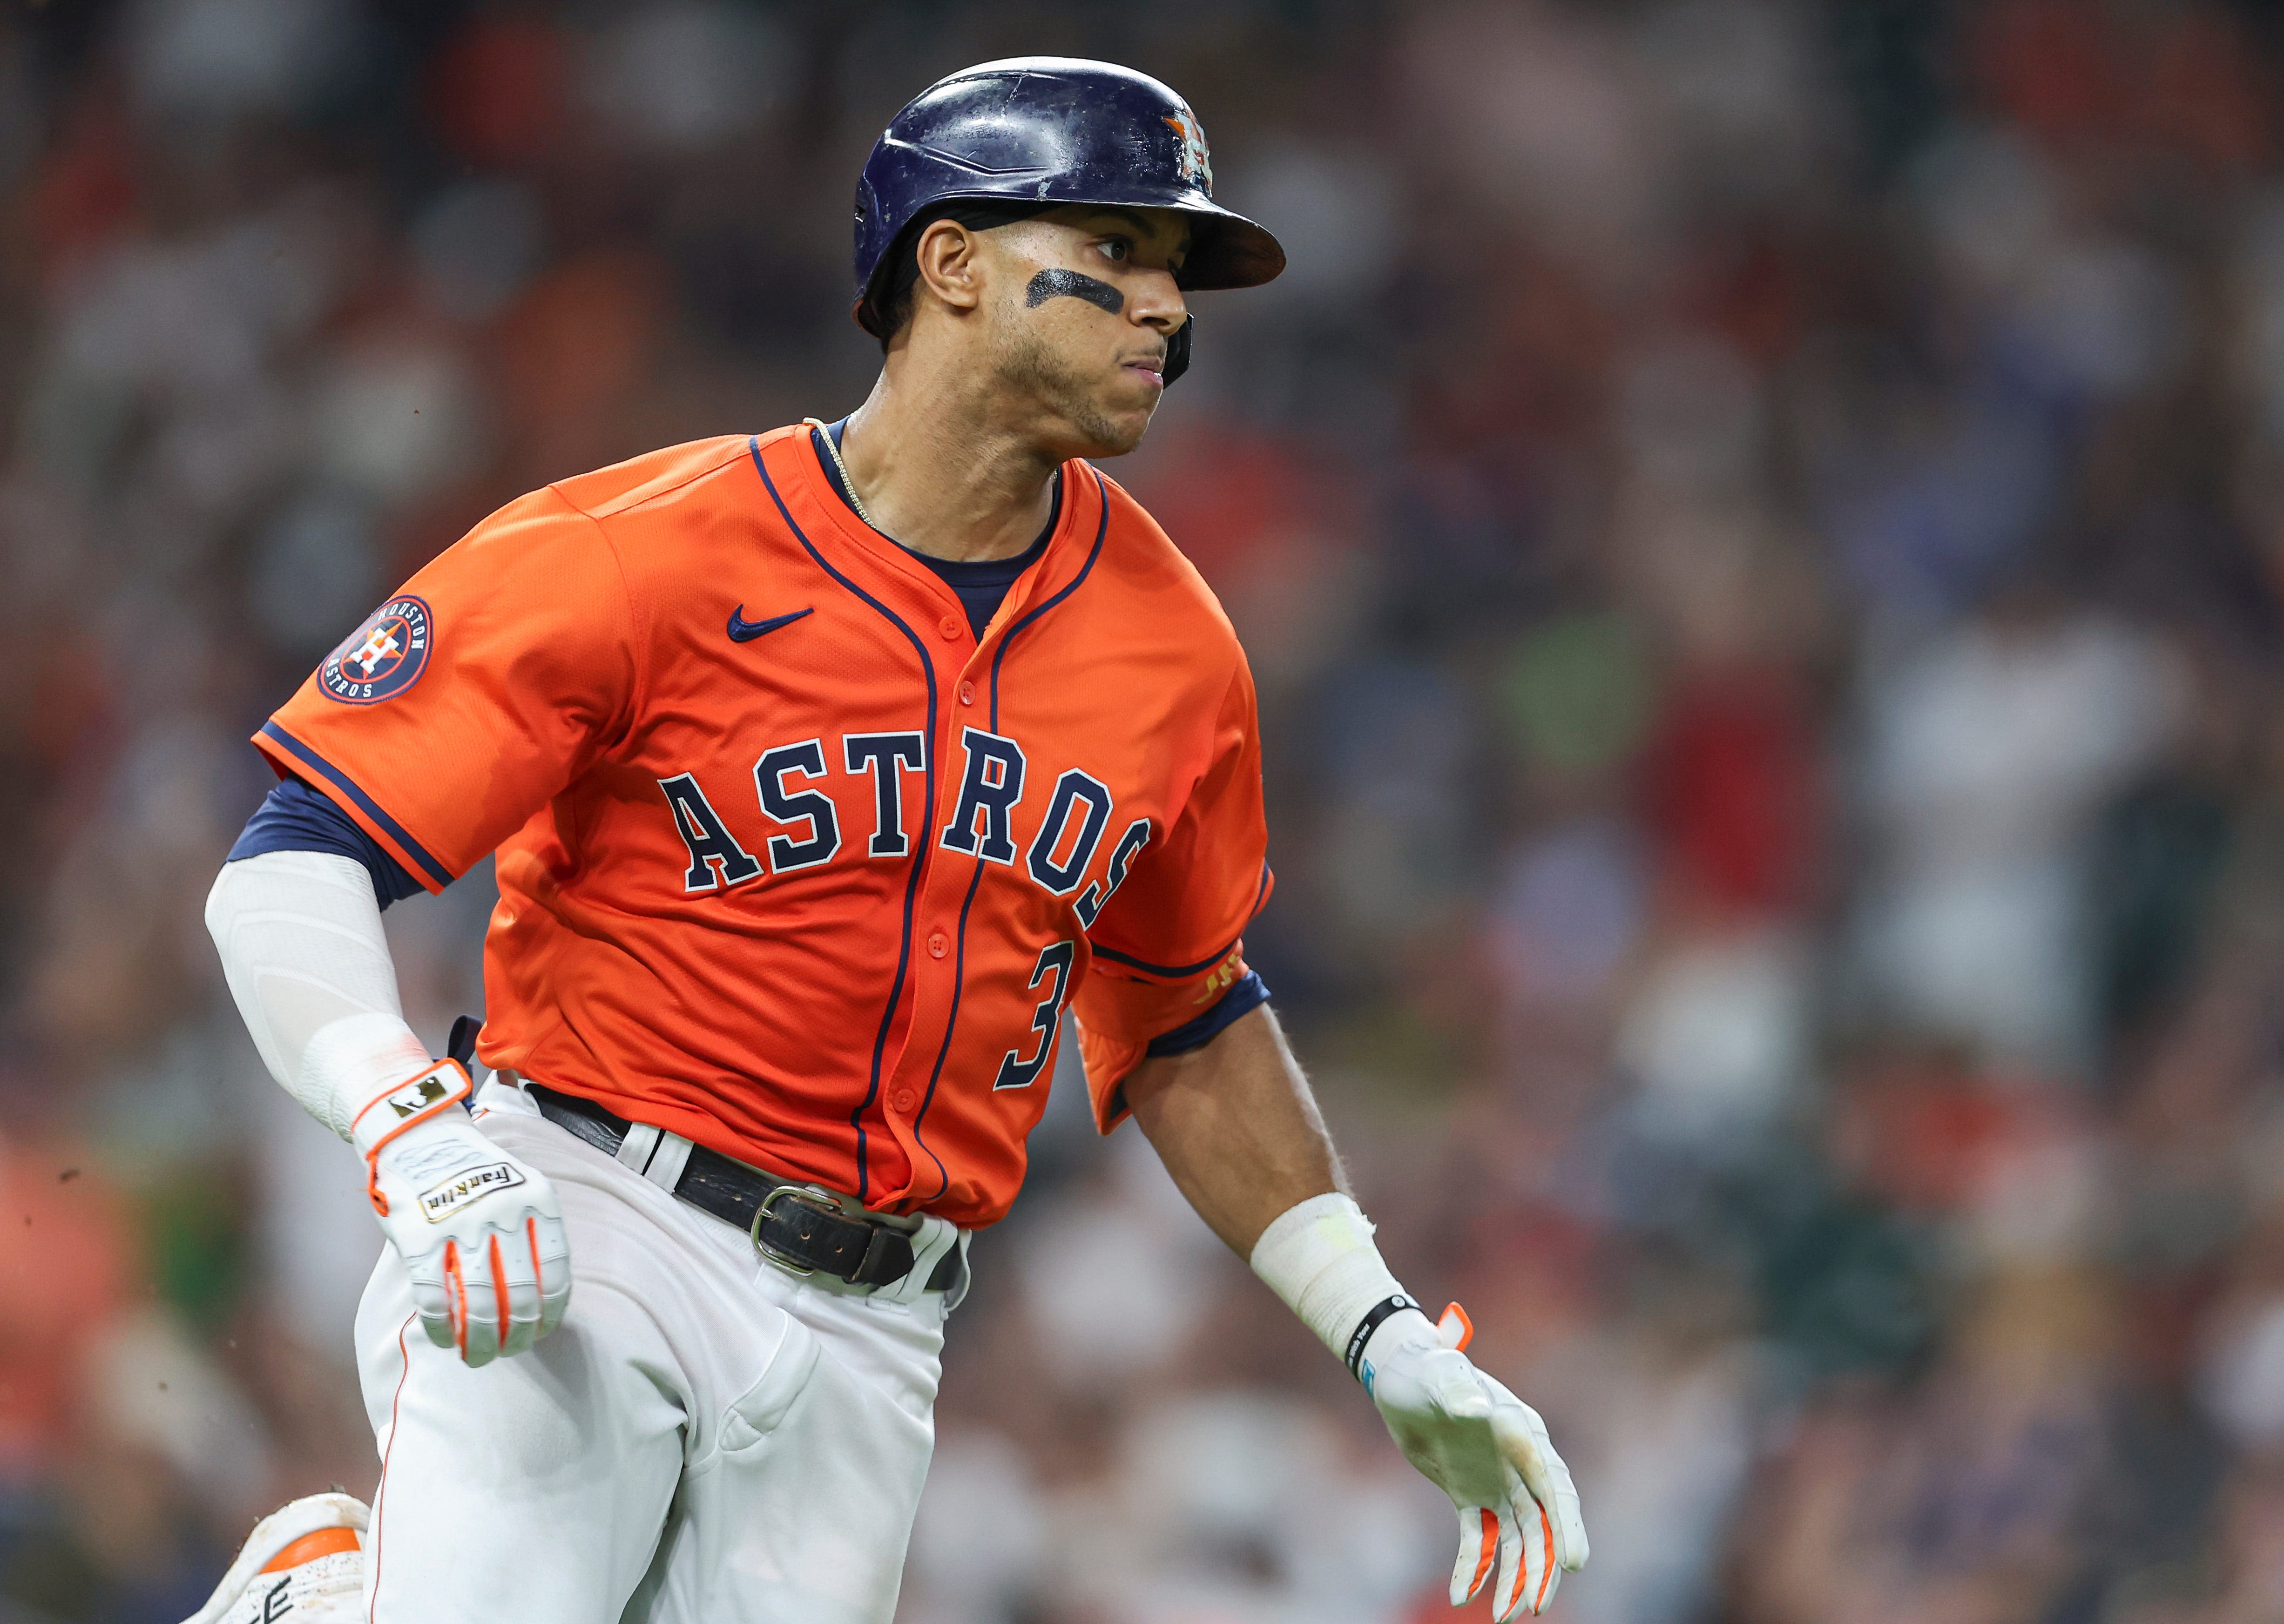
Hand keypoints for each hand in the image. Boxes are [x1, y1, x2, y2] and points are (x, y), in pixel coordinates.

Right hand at [352, 1060, 570, 1366]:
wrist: (419, 1133)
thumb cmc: (474, 1171)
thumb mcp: (521, 1185)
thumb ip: (534, 1232)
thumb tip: (543, 1302)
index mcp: (538, 1199)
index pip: (557, 1272)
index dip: (551, 1312)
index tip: (541, 1333)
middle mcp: (505, 1211)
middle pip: (520, 1295)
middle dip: (516, 1336)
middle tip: (508, 1353)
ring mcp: (461, 1223)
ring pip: (478, 1302)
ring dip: (480, 1342)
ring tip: (477, 1358)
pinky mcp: (419, 1235)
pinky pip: (433, 1296)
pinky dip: (441, 1327)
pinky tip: (444, 1341)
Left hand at [1362, 1304, 1587, 1619]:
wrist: (1398, 1373)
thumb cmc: (1425, 1365)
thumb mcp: (1441, 1373)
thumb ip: (1459, 1389)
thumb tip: (1478, 1409)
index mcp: (1523, 1436)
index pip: (1556, 1489)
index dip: (1567, 1526)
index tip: (1573, 1563)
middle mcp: (1518, 1464)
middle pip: (1541, 1524)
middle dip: (1542, 1566)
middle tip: (1534, 1607)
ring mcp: (1495, 1482)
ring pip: (1516, 1539)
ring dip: (1514, 1577)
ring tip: (1503, 1616)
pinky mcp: (1469, 1495)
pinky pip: (1477, 1539)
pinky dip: (1472, 1568)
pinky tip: (1461, 1596)